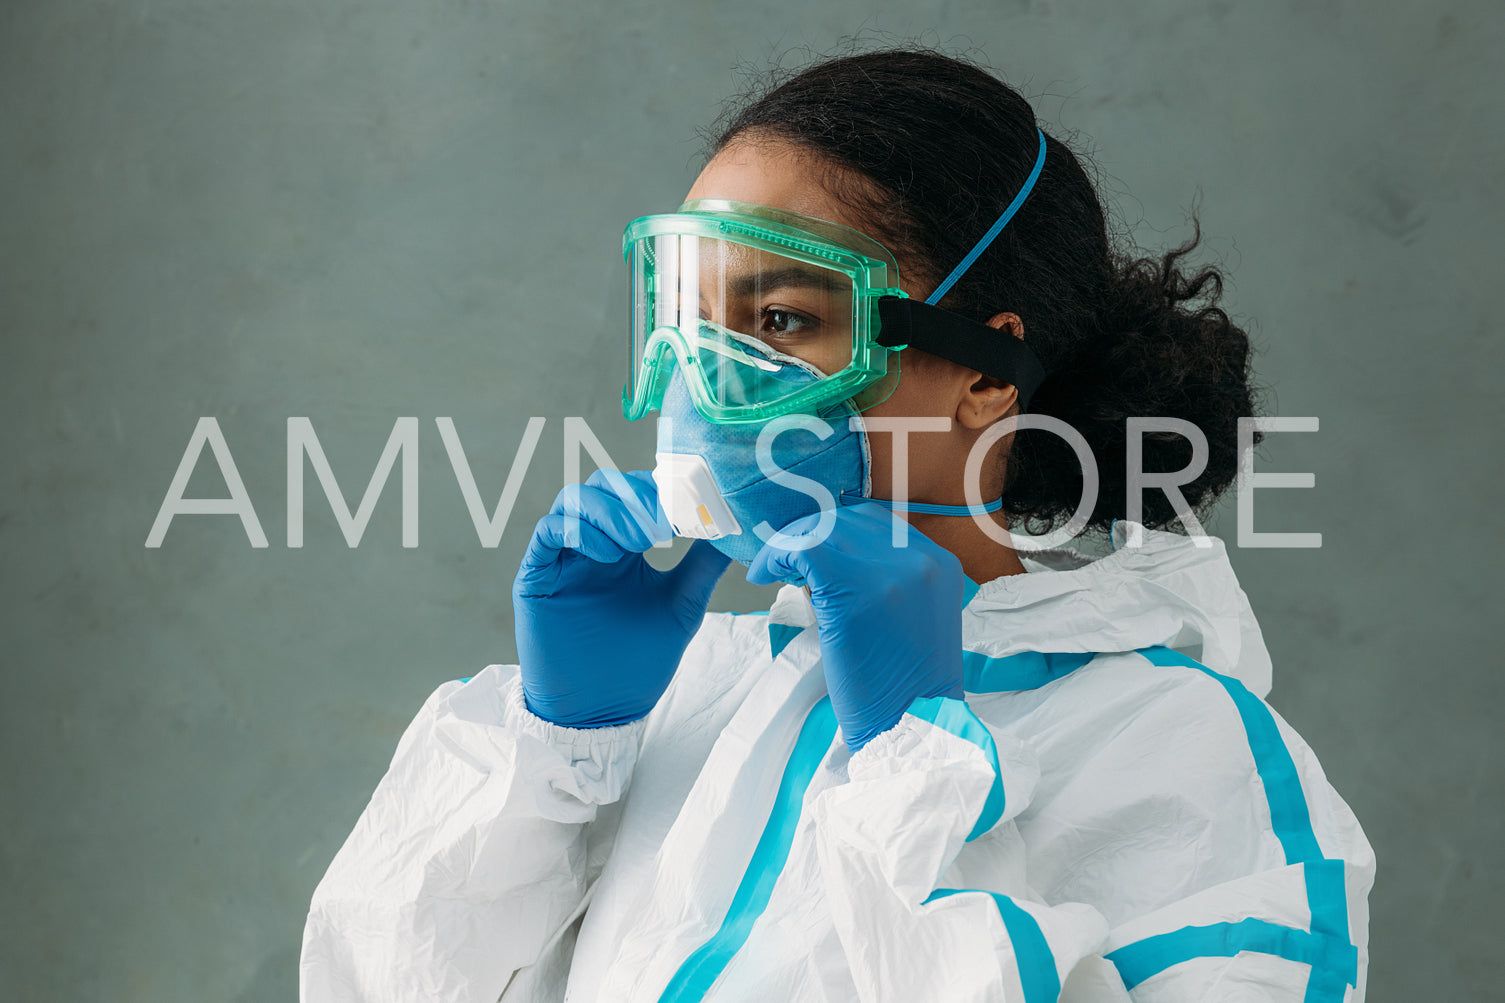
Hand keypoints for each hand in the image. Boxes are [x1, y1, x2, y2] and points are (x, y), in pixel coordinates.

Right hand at [513, 469, 731, 727]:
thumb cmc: (638, 661)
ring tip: (640, 539)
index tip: (691, 504)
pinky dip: (580, 530)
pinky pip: (549, 531)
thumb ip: (703, 565)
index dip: (660, 489)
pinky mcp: (537, 576)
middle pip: (603, 486)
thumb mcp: (682, 606)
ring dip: (611, 509)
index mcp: (625, 545)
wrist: (601, 711)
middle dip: (636, 494)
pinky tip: (609, 554)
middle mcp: (592, 544)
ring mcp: (563, 558)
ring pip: (574, 500)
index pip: (636, 492)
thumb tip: (735, 526)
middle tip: (665, 522)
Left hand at [747, 502, 964, 751]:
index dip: (836, 533)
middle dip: (812, 536)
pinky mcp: (852, 591)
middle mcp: (919, 559)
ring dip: (792, 547)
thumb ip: (883, 580)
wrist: (911, 726)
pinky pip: (802, 550)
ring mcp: (888, 572)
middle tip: (787, 561)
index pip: (876, 524)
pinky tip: (765, 575)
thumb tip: (823, 559)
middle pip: (848, 520)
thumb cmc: (904, 684)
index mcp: (939, 564)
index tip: (810, 554)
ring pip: (823, 530)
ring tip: (776, 569)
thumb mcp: (910, 617)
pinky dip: (776, 557)